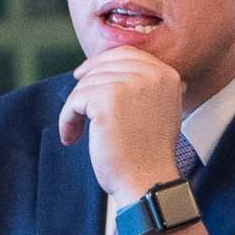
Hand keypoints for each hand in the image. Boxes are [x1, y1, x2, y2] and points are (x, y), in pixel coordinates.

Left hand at [60, 47, 188, 201]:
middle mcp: (152, 74)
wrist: (148, 181)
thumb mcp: (158, 110)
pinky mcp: (107, 100)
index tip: (82, 77)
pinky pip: (75, 100)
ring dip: (75, 109)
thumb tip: (108, 68)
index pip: (127, 53)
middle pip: (103, 66)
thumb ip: (143, 86)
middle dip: (85, 86)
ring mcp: (129, 85)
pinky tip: (71, 136)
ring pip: (86, 84)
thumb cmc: (148, 154)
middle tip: (75, 108)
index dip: (100, 63)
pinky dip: (68, 119)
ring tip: (76, 132)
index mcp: (167, 75)